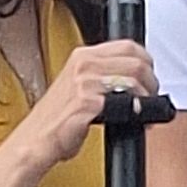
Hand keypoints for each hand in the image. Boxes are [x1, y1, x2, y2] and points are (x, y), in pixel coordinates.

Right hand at [19, 38, 160, 176]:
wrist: (36, 141)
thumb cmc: (56, 119)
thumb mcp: (78, 85)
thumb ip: (101, 75)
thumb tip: (133, 78)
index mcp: (83, 56)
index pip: (129, 46)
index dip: (146, 62)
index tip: (149, 77)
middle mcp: (84, 64)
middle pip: (136, 61)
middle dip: (151, 82)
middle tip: (150, 96)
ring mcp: (85, 81)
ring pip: (134, 79)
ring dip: (146, 97)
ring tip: (143, 109)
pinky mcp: (88, 101)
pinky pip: (123, 101)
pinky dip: (135, 112)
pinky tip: (134, 119)